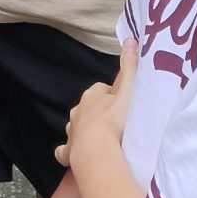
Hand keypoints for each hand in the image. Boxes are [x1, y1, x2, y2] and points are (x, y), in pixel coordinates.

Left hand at [60, 41, 135, 167]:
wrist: (96, 150)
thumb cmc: (114, 120)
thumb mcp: (127, 91)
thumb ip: (130, 68)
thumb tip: (131, 41)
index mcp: (91, 96)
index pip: (100, 90)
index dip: (111, 96)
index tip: (121, 103)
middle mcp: (78, 112)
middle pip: (87, 109)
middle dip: (97, 113)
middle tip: (114, 124)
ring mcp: (72, 132)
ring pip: (76, 127)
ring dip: (85, 131)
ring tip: (101, 141)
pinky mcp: (68, 152)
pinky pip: (65, 151)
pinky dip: (68, 153)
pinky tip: (75, 156)